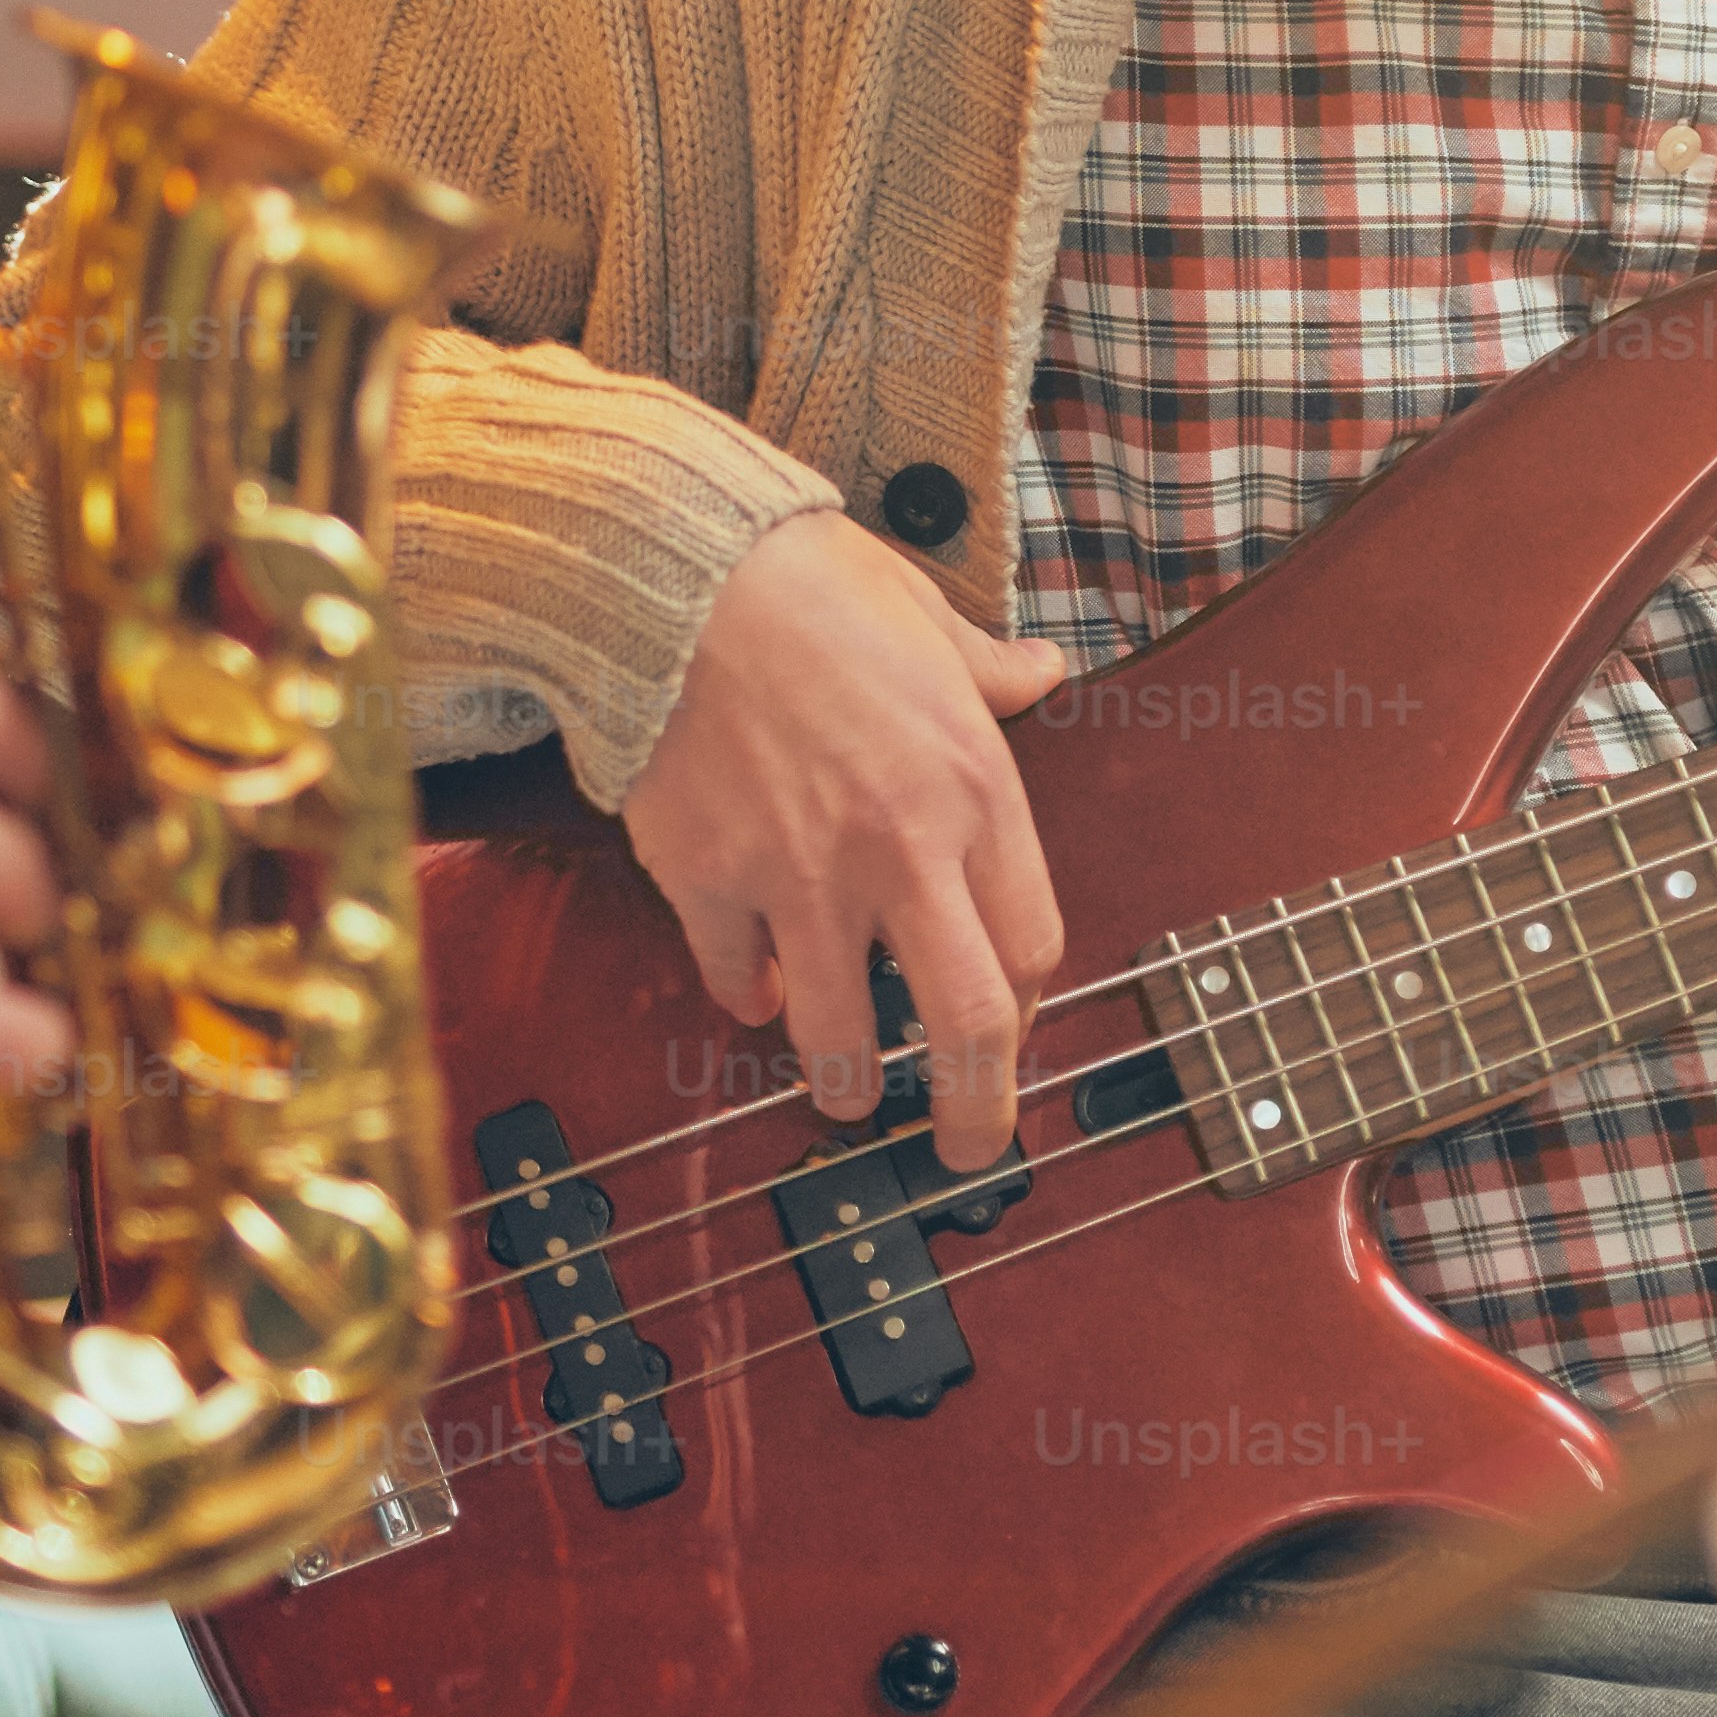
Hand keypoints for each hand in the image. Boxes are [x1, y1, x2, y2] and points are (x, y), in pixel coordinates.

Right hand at [618, 506, 1070, 1164]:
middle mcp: (901, 847)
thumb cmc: (809, 583)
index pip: (1034, 946)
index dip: (1028, 1005)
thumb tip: (1042, 669)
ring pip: (839, 1034)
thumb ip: (992, 667)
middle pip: (969, 1026)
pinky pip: (735, 978)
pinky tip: (755, 988)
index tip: (1010, 1024)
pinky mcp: (711, 880)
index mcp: (974, 787)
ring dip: (845, 1082)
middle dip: (976, 1111)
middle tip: (969, 1147)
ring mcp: (802, 874)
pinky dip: (748, 996)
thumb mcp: (929, 615)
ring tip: (844, 1096)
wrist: (674, 570)